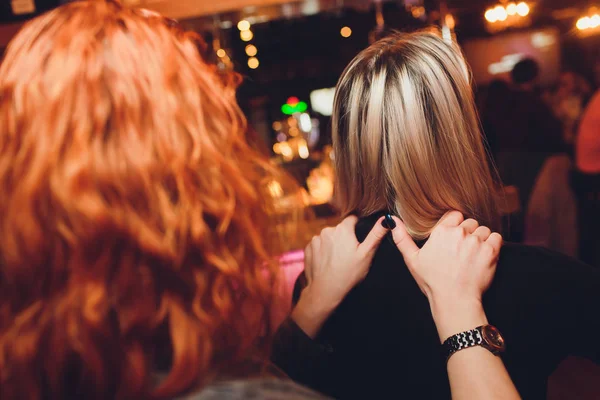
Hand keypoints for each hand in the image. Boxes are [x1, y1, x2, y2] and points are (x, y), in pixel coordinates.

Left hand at [292, 215, 388, 337]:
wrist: (325, 290)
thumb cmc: (348, 273)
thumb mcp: (366, 254)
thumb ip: (376, 235)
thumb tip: (386, 219)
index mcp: (343, 229)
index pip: (353, 219)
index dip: (357, 227)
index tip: (359, 240)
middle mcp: (327, 230)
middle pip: (339, 229)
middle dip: (344, 237)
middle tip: (349, 254)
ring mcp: (315, 239)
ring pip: (328, 237)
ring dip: (332, 244)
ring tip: (337, 260)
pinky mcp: (308, 248)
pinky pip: (318, 245)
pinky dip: (322, 251)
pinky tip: (327, 263)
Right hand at [388, 211, 502, 340]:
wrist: (454, 300)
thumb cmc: (433, 281)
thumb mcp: (412, 260)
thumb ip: (402, 238)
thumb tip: (391, 220)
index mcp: (441, 231)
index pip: (455, 215)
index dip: (455, 226)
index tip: (454, 240)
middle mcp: (459, 232)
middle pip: (470, 223)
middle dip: (468, 234)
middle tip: (463, 251)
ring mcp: (476, 241)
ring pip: (483, 230)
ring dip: (481, 239)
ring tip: (473, 255)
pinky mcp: (491, 250)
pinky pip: (496, 238)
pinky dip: (493, 244)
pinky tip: (484, 256)